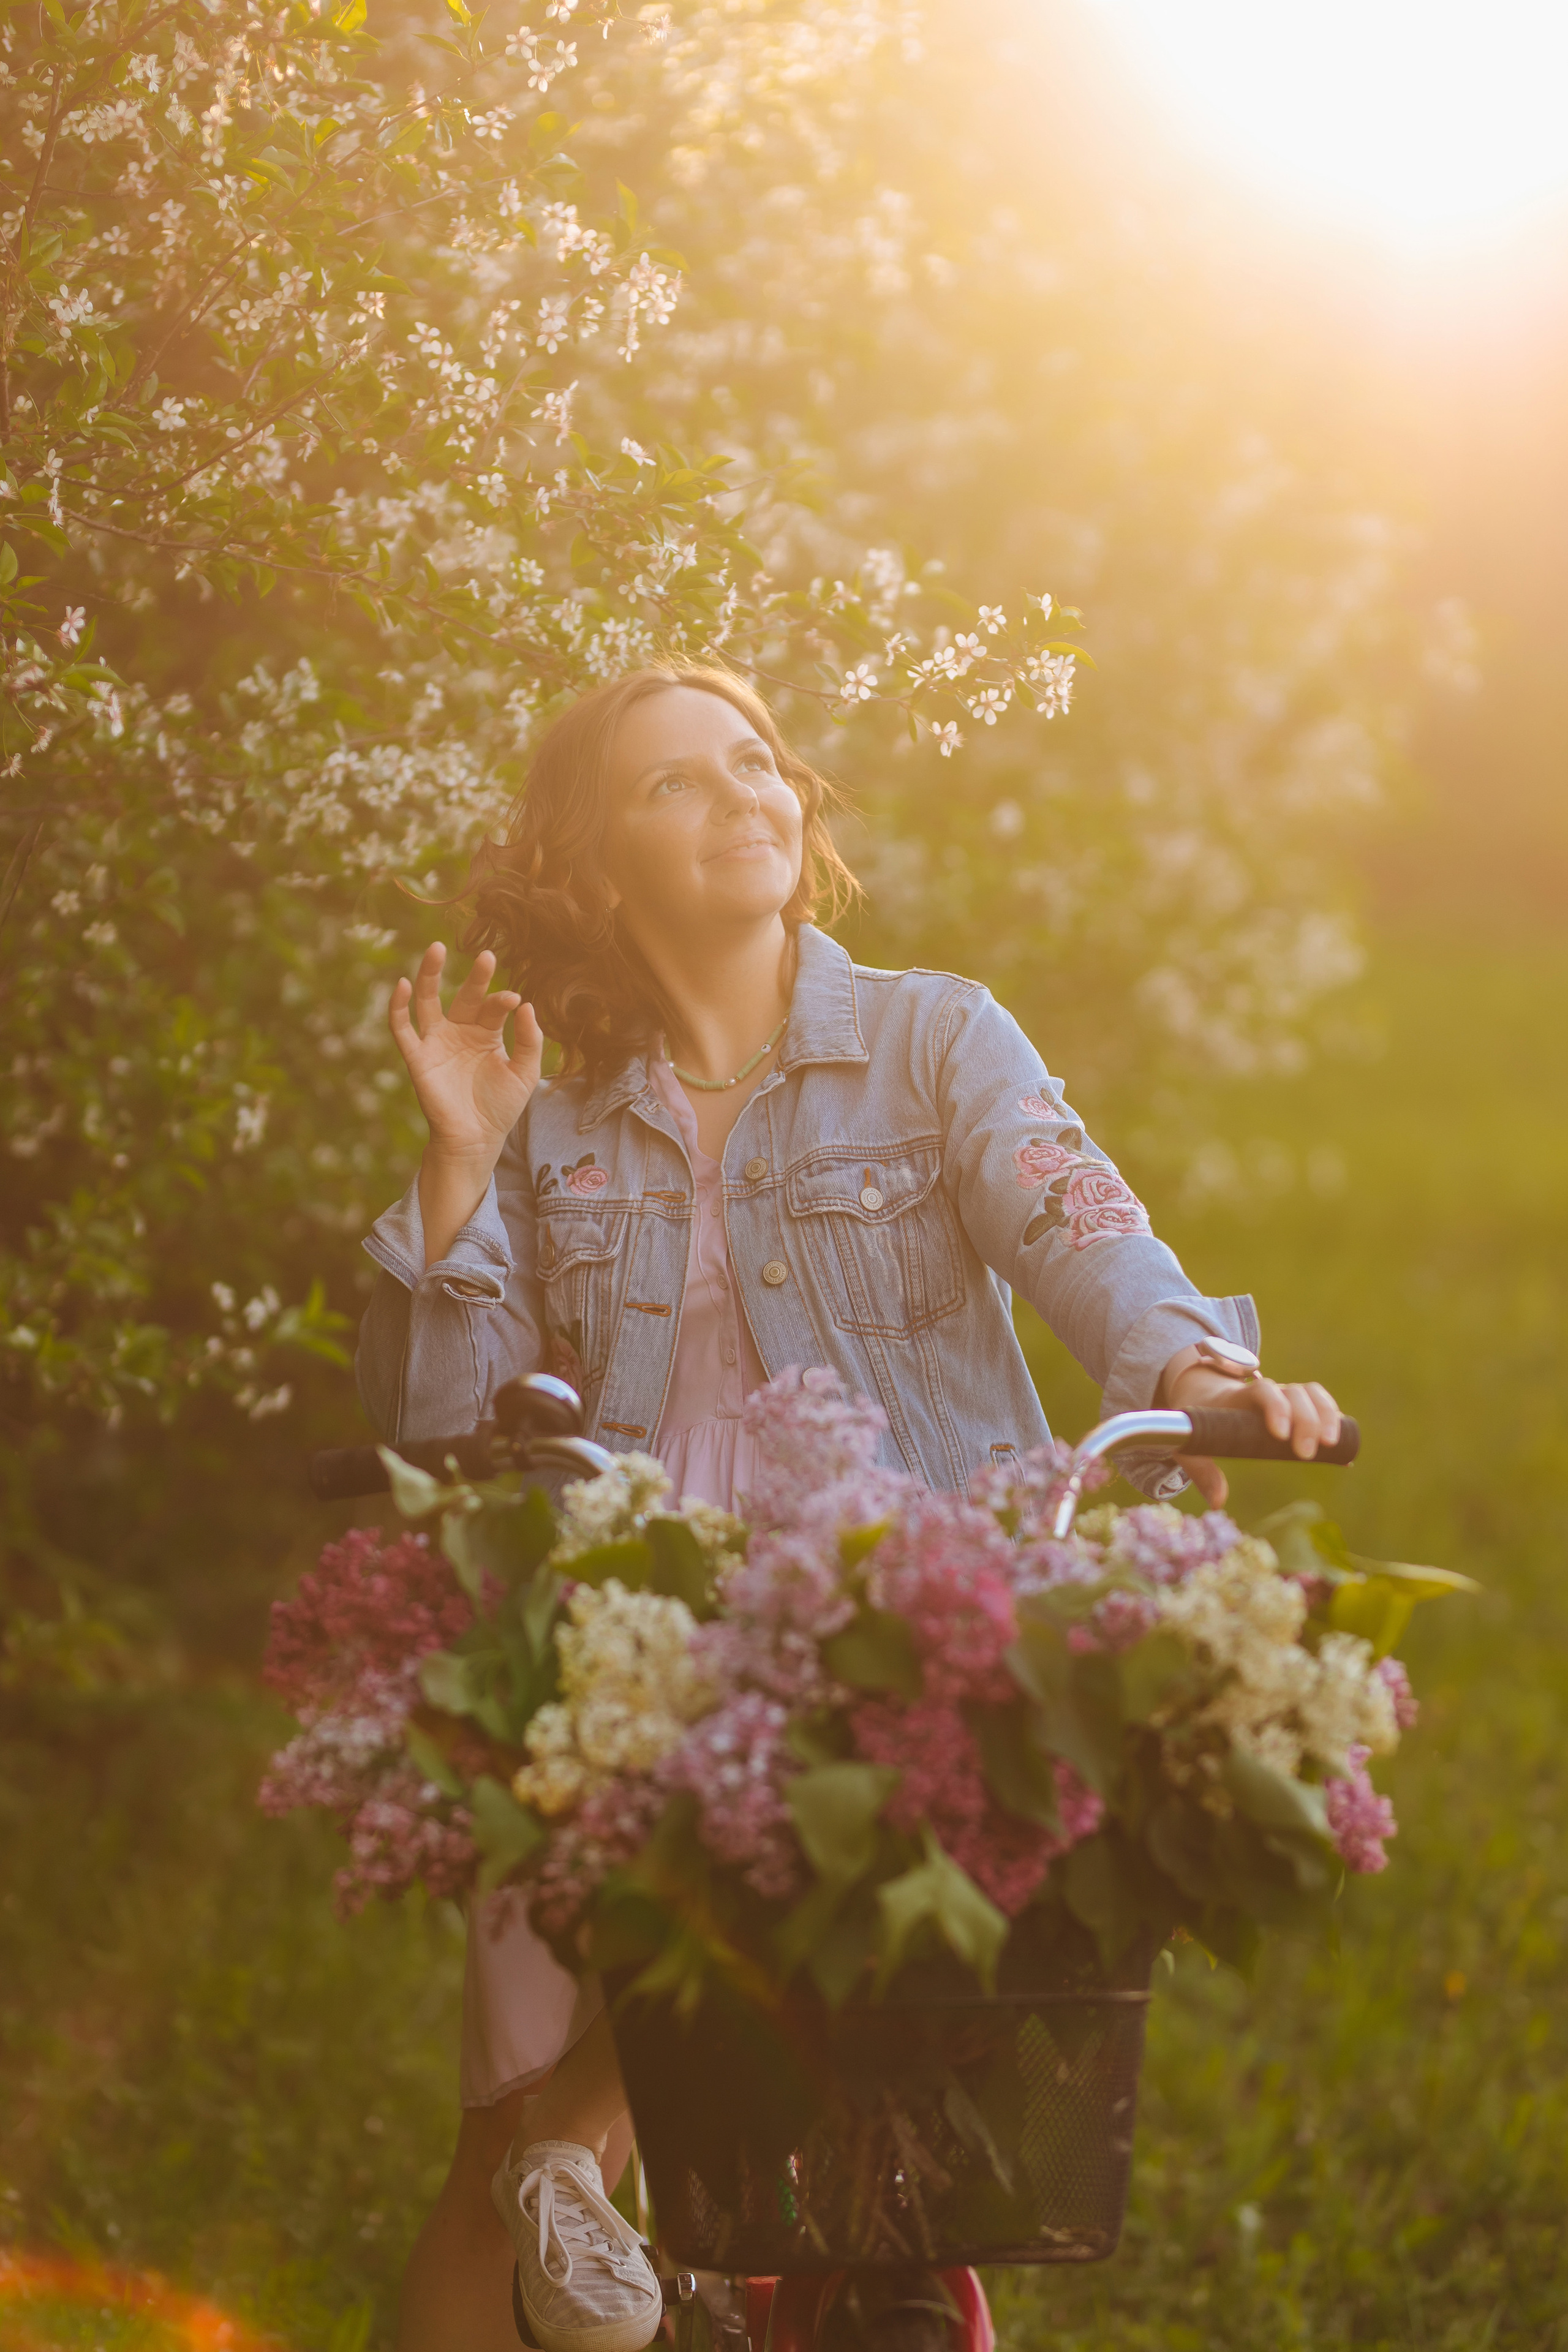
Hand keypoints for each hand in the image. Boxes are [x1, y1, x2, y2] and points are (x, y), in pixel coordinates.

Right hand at [388, 942, 542, 1164]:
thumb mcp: (525, 1073)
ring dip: (429, 975)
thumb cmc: (500, 1107)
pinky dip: (397, 1006)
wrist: (476, 1140)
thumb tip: (527, 1005)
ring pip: (427, 1001)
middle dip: (475, 977)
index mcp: (486, 1033)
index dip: (502, 1000)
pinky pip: (402, 1028)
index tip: (515, 999)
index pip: (493, 1007)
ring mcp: (436, 1042)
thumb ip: (531, 1040)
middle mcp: (459, 1032)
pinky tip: (401, 983)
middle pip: (464, 995)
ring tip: (436, 949)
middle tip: (488, 955)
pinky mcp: (417, 1057)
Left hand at [1157, 1346, 1341, 1508]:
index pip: (1263, 1390)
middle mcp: (1268, 1392)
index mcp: (1240, 1396)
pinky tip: (1343, 1451)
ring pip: (1313, 1394)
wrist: (1206, 1394)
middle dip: (1306, 1420)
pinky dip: (1336, 1422)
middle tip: (1306, 1454)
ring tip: (1331, 1446)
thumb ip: (1203, 1472)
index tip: (1279, 1434)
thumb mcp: (1194, 1446)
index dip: (1275, 1407)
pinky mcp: (1299, 1408)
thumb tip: (1218, 1502)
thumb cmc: (1202, 1423)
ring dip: (1327, 1417)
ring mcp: (1286, 1398)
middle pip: (1295, 1392)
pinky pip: (1322, 1405)